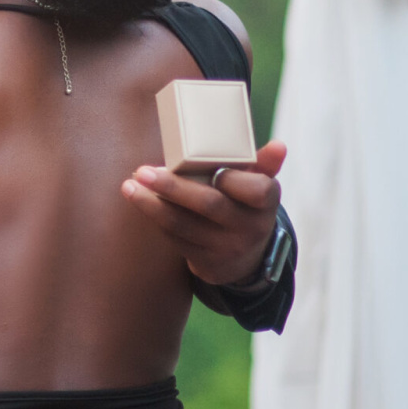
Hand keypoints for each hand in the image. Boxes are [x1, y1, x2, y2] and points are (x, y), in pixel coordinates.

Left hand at [120, 140, 286, 285]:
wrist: (246, 256)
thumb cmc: (245, 205)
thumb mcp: (259, 186)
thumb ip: (263, 165)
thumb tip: (279, 145)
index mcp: (265, 203)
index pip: (256, 190)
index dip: (231, 179)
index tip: (206, 165)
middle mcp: (251, 228)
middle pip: (209, 205)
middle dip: (172, 187)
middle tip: (142, 171)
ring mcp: (228, 248)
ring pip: (184, 225)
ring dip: (151, 205)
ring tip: (129, 185)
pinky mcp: (208, 263)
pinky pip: (176, 239)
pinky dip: (156, 219)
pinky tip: (140, 201)